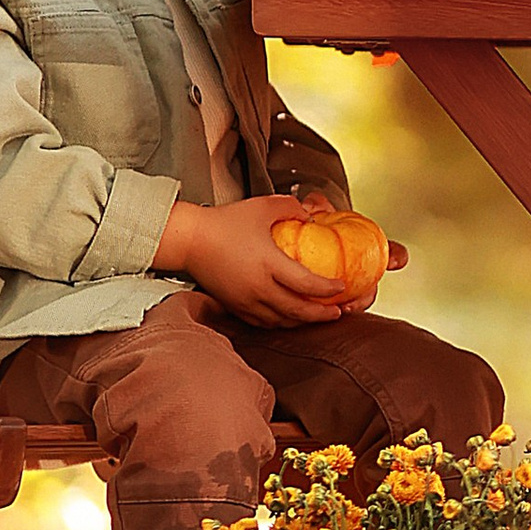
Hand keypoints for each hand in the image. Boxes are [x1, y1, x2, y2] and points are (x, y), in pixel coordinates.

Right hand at [157, 192, 348, 325]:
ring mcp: (245, 301)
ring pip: (280, 321)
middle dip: (320, 315)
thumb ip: (291, 208)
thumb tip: (310, 217)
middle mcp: (258, 287)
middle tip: (337, 313)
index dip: (327, 289)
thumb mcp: (263, 206)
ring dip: (301, 321)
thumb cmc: (224, 222)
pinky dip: (280, 322)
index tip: (341, 287)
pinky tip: (288, 317)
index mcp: (268, 264)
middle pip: (297, 311)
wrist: (189, 240)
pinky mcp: (234, 307)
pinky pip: (262, 322)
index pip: (306, 284)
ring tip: (316, 316)